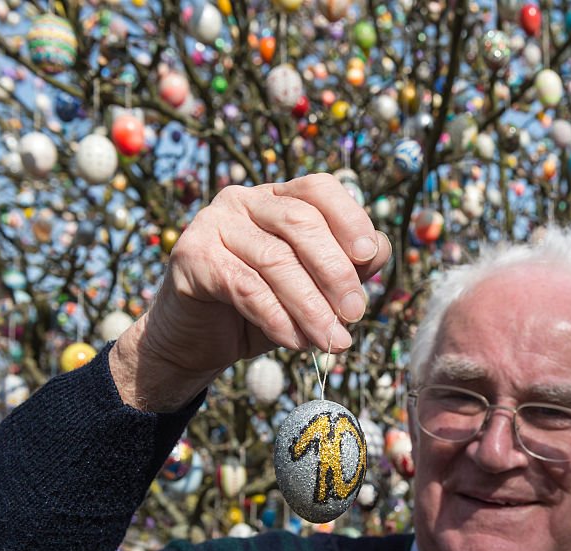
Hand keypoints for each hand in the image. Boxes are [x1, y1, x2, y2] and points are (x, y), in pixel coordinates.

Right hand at [111, 174, 391, 410]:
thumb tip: (378, 250)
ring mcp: (214, 223)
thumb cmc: (264, 308)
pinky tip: (296, 342)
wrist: (199, 340)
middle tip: (356, 313)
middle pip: (301, 222)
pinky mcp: (192, 254)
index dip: (349, 218)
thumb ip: (348, 267)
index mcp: (279, 198)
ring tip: (332, 341)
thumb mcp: (314, 288)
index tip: (368, 256)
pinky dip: (277, 318)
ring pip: (276, 260)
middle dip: (336, 272)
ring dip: (311, 306)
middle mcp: (245, 200)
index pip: (320, 189)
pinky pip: (244, 286)